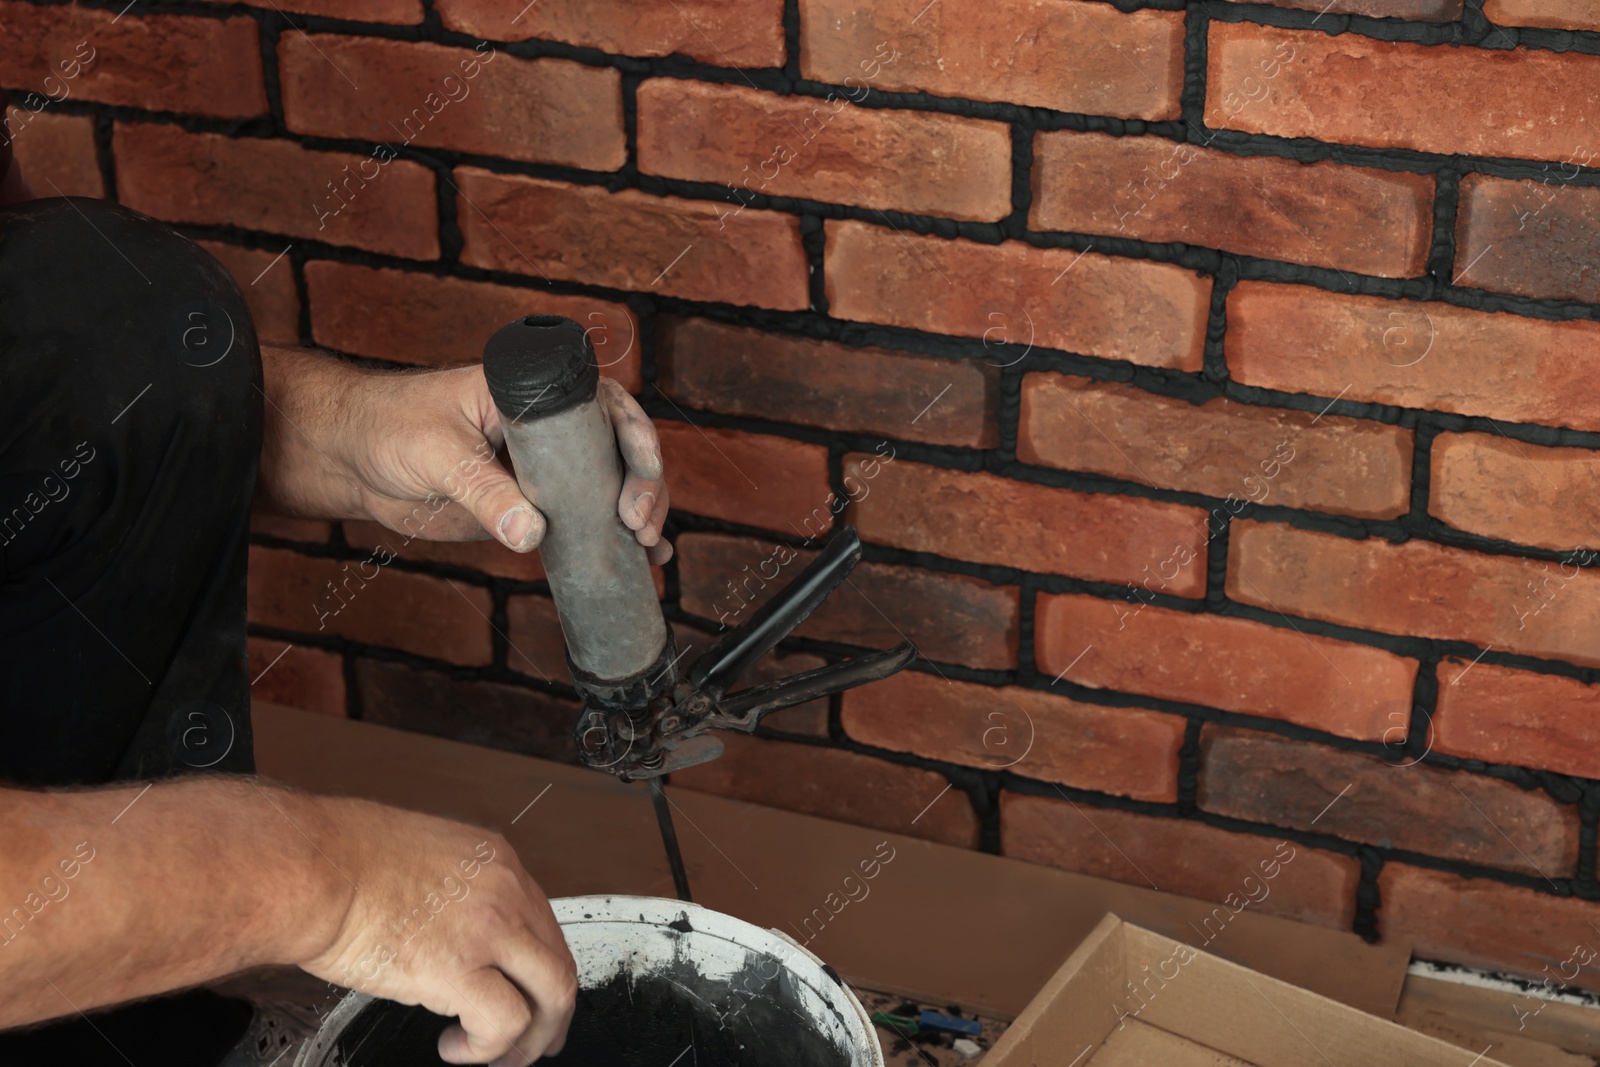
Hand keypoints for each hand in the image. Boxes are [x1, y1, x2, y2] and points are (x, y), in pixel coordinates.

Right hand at [299, 797, 576, 1065]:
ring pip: (550, 994)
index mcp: (494, 861)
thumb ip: (451, 888)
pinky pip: (504, 1023)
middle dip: (554, 1012)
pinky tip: (455, 1047)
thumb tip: (450, 925)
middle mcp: (504, 892)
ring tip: (501, 1057)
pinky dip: (486, 1048)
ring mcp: (488, 930)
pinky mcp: (459, 971)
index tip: (537, 992)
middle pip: (557, 962)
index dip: (543, 968)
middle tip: (541, 1041)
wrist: (310, 868)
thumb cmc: (337, 857)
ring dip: (529, 1038)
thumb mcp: (419, 853)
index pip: (543, 923)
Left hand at [343, 365, 671, 563]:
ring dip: (640, 517)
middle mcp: (549, 430)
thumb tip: (531, 534)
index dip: (636, 436)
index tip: (640, 474)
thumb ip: (483, 491)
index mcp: (533, 395)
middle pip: (621, 450)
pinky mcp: (530, 509)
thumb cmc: (388, 428)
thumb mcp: (437, 452)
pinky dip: (613, 545)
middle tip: (639, 525)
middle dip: (645, 485)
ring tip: (649, 550)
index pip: (606, 405)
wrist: (351, 459)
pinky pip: (582, 525)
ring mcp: (544, 471)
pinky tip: (645, 565)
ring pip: (610, 489)